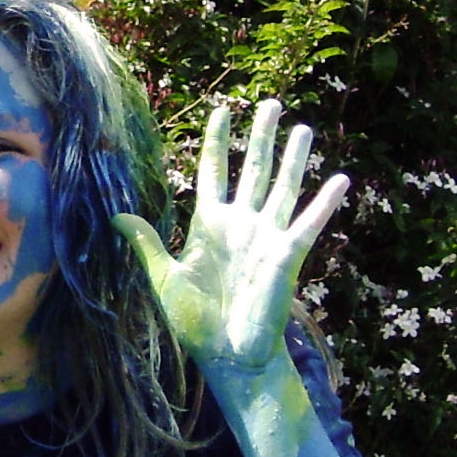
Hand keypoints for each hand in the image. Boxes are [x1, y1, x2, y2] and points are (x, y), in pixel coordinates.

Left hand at [117, 100, 348, 375]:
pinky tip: (340, 179)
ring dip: (294, 158)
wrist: (225, 353)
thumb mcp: (163, 277)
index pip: (214, 172)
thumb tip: (116, 215)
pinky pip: (309, 224)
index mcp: (209, 225)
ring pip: (284, 187)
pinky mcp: (287, 255)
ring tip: (302, 127)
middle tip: (270, 102)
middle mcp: (241, 224)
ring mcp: (266, 237)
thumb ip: (146, 243)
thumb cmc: (194, 320)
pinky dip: (324, 203)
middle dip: (261, 137)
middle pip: (254, 170)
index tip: (221, 110)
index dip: (218, 142)